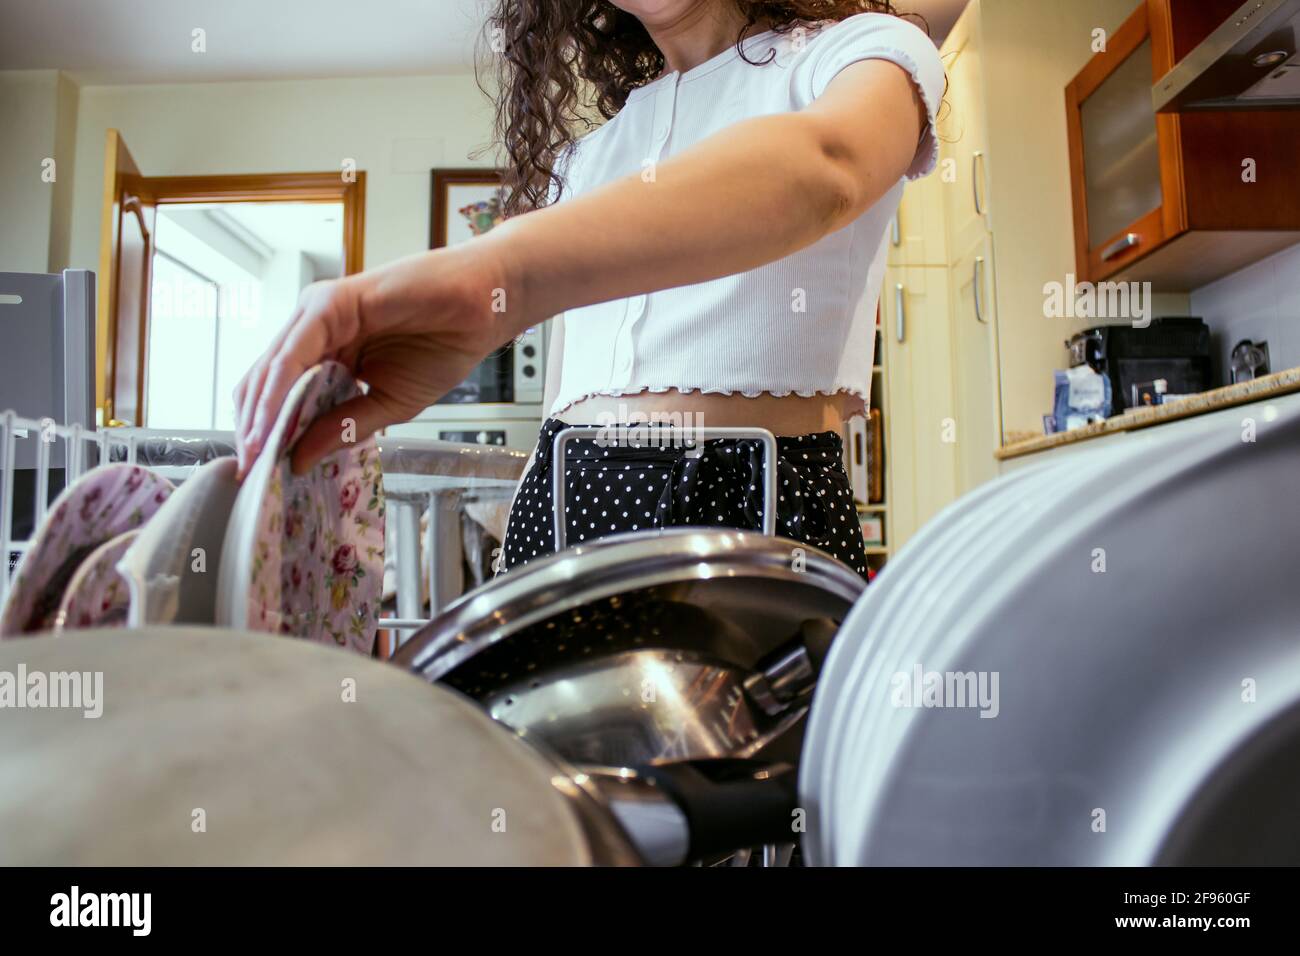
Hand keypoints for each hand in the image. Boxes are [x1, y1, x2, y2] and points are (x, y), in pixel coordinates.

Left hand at [232, 238, 513, 478]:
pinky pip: (294, 351)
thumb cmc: (445, 344)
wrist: (485, 308)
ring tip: (257, 453)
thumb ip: (345, 427)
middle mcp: (315, 329)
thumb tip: (299, 459)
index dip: (264, 431)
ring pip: (272, 368)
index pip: (279, 393)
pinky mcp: (331, 302)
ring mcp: (319, 313)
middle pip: (264, 381)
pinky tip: (273, 420)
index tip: (257, 472)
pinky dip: (278, 389)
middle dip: (254, 427)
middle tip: (249, 471)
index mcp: (327, 349)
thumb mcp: (390, 403)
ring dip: (260, 414)